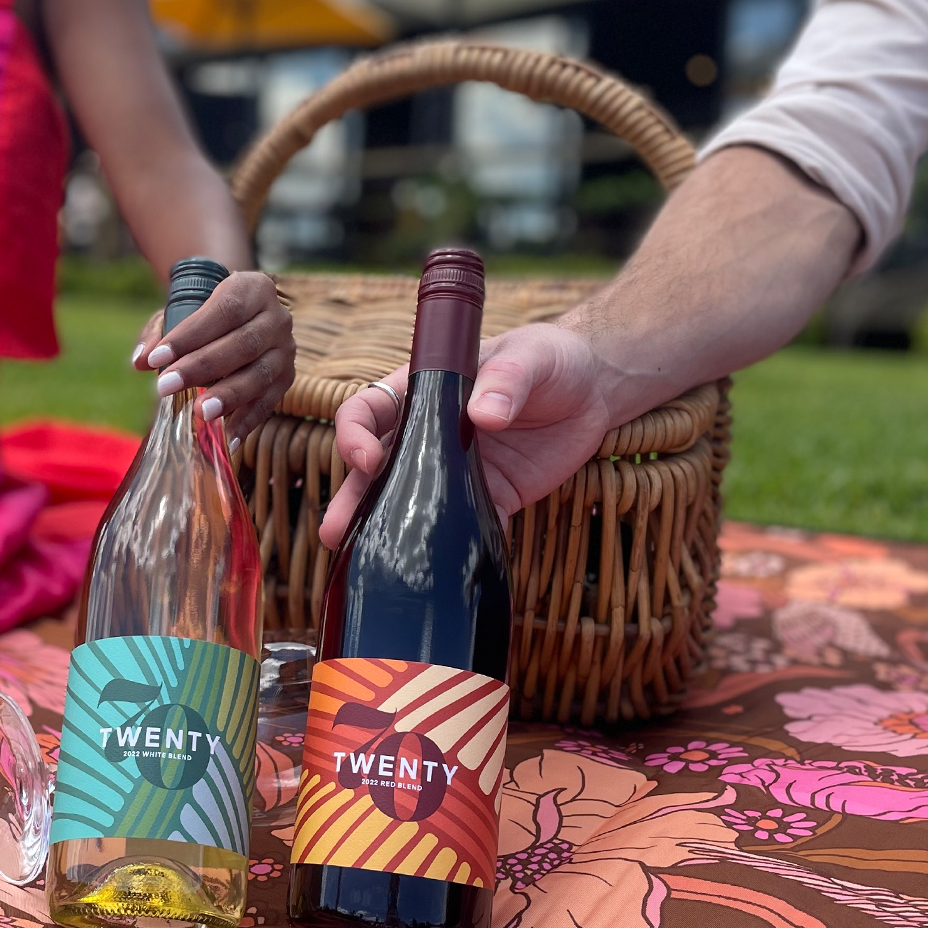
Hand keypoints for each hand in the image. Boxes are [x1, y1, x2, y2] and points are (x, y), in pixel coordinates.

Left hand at [131, 271, 293, 445]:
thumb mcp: (182, 311)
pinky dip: (248, 420)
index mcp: (253, 288)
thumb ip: (160, 332)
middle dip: (202, 367)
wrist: (247, 314)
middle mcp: (277, 317)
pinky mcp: (287, 377)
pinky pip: (269, 401)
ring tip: (200, 413)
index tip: (157, 359)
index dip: (190, 335)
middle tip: (165, 387)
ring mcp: (286, 349)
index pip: (223, 311)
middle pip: (242, 344)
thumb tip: (139, 361)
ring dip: (229, 396)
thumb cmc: (208, 314)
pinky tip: (227, 437)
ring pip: (259, 374)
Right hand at [319, 323, 613, 548]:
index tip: (367, 458)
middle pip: (376, 468)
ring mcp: (457, 469)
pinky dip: (455, 548)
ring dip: (386, 530)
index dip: (356, 433)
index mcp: (424, 391)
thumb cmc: (549, 357)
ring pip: (411, 503)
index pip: (370, 409)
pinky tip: (441, 571)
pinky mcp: (492, 497)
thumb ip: (507, 379)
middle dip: (352, 498)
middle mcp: (430, 433)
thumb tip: (484, 414)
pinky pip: (468, 527)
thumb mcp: (530, 356)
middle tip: (335, 530)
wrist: (593, 389)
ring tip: (361, 560)